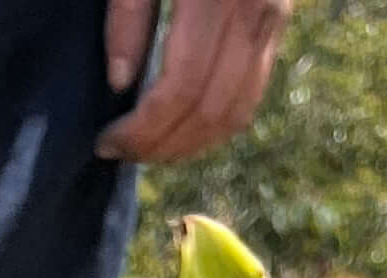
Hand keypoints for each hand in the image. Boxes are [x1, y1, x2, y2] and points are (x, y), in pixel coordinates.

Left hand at [101, 0, 289, 158]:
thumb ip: (128, 14)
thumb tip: (120, 84)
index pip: (180, 89)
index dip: (141, 129)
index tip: (105, 142)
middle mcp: (254, 8)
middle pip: (210, 110)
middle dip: (162, 146)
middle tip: (122, 153)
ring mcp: (274, 16)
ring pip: (237, 112)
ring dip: (190, 145)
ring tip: (149, 148)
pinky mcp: (280, 20)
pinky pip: (252, 93)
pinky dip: (216, 123)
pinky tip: (180, 126)